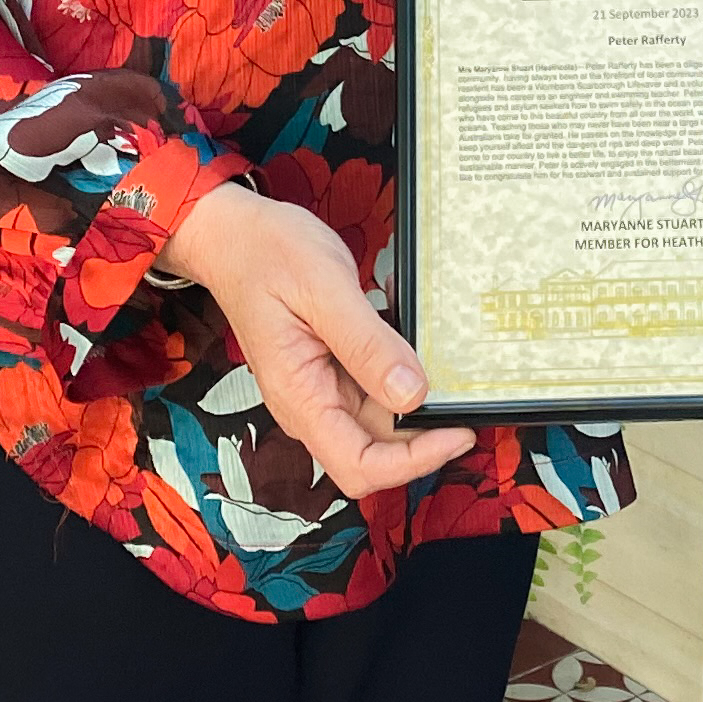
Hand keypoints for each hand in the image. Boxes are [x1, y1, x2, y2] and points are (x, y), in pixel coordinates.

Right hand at [166, 185, 474, 499]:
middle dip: (425, 436)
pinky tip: (423, 349)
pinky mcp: (331, 370)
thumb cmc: (266, 254)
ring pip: (380, 422)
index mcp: (299, 397)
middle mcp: (309, 404)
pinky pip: (374, 389)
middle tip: (469, 400)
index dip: (413, 462)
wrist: (233, 235)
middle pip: (376, 451)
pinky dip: (403, 377)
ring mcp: (320, 389)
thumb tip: (412, 394)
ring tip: (454, 370)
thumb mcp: (324, 289)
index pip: (358, 466)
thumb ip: (367, 345)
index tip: (457, 432)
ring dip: (418, 406)